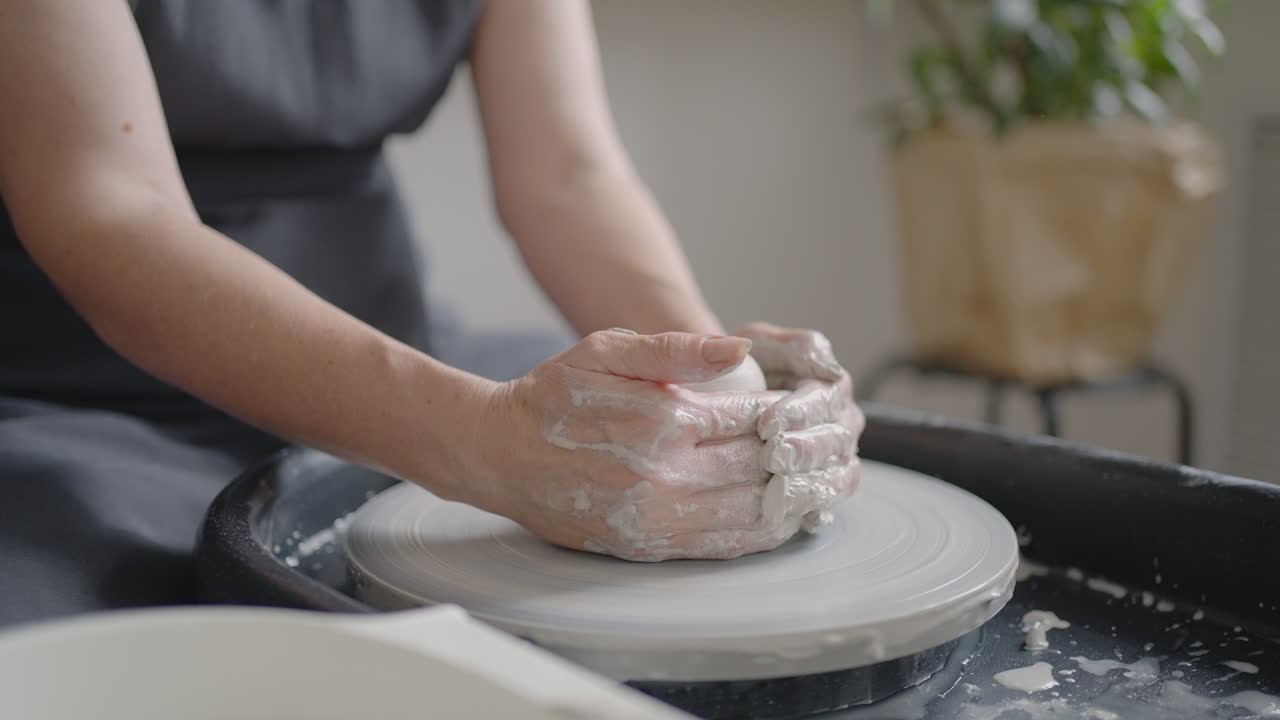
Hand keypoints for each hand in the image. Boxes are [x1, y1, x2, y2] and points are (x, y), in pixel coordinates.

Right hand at [472, 329, 845, 561]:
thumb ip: (676, 348)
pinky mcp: (646, 546)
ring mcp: (654, 518)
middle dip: (800, 454)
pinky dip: (762, 532)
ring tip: (821, 481)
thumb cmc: (554, 395)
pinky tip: (782, 517)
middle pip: (761, 466)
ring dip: (793, 497)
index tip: (806, 405)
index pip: (752, 417)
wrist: (498, 454)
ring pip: (751, 513)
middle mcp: (661, 475)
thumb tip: (739, 349)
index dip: (788, 411)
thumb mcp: (608, 349)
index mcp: (659, 419)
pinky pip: (722, 545)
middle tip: (829, 442)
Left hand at [733, 323, 864, 531]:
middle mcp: (842, 423)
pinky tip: (792, 517)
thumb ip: (793, 346)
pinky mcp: (823, 490)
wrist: (721, 398)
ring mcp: (837, 460)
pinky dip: (812, 510)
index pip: (826, 399)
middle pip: (836, 441)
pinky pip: (827, 504)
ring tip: (779, 492)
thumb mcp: (761, 342)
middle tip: (771, 459)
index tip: (766, 423)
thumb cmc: (741, 366)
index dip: (799, 412)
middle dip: (804, 451)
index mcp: (832, 385)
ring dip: (810, 484)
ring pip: (840, 477)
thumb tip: (825, 365)